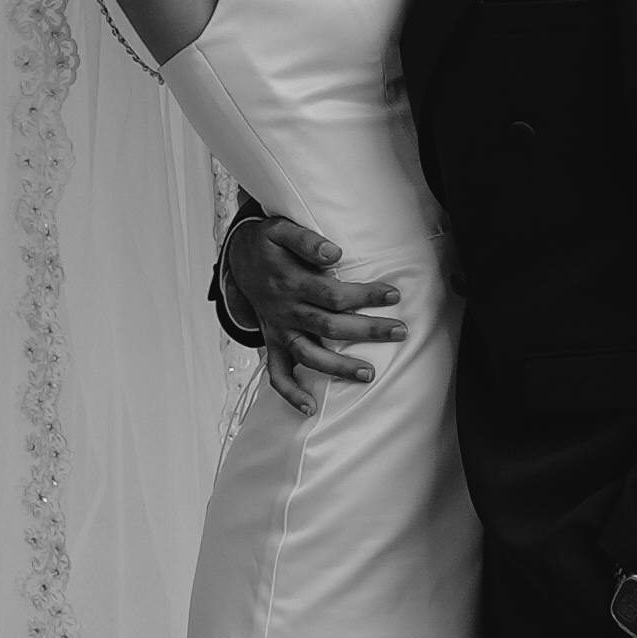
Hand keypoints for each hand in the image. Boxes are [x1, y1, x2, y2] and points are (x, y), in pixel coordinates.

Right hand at [218, 212, 406, 417]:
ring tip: (369, 374)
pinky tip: (310, 409)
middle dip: (366, 331)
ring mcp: (278, 330)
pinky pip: (277, 374)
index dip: (364, 296)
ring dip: (338, 368)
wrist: (237, 258)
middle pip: (328, 326)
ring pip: (308, 355)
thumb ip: (305, 239)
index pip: (333, 294)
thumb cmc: (267, 243)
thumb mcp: (278, 229)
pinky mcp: (272, 342)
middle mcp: (285, 310)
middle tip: (399, 332)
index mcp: (290, 282)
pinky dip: (290, 393)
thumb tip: (334, 252)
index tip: (393, 295)